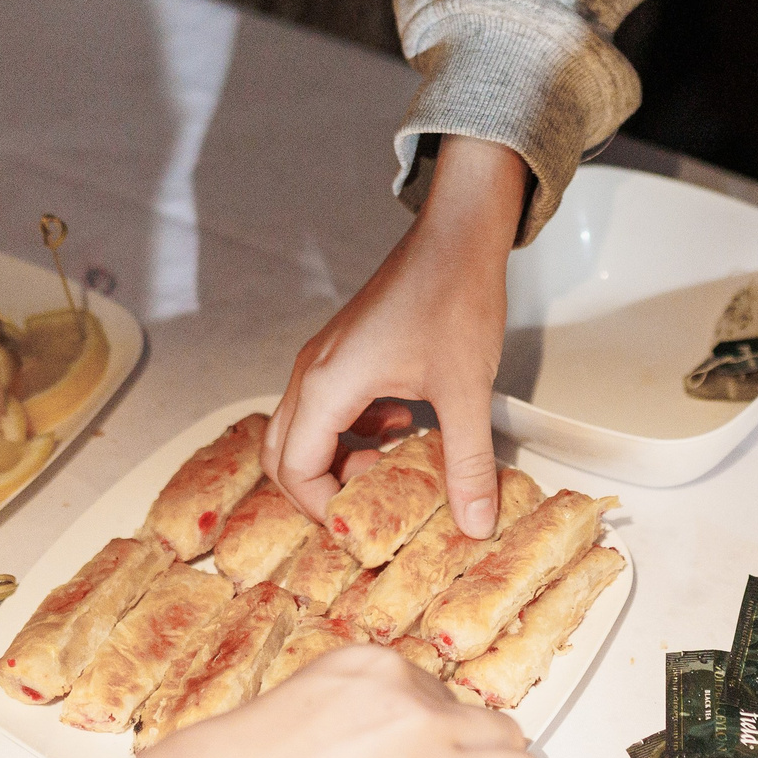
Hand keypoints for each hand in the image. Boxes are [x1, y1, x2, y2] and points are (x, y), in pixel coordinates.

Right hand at [267, 136, 524, 537]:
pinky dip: (355, 432)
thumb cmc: (452, 295)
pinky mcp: (345, 352)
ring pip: (305, 431)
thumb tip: (475, 522)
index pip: (295, 470)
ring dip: (338, 460)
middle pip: (283, 454)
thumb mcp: (465, 390)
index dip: (326, 508)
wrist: (458, 234)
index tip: (369, 523)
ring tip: (390, 469)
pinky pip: (329, 408)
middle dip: (320, 491)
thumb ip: (468, 463)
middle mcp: (313, 373)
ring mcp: (325, 360)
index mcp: (327, 385)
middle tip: (370, 507)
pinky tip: (402, 430)